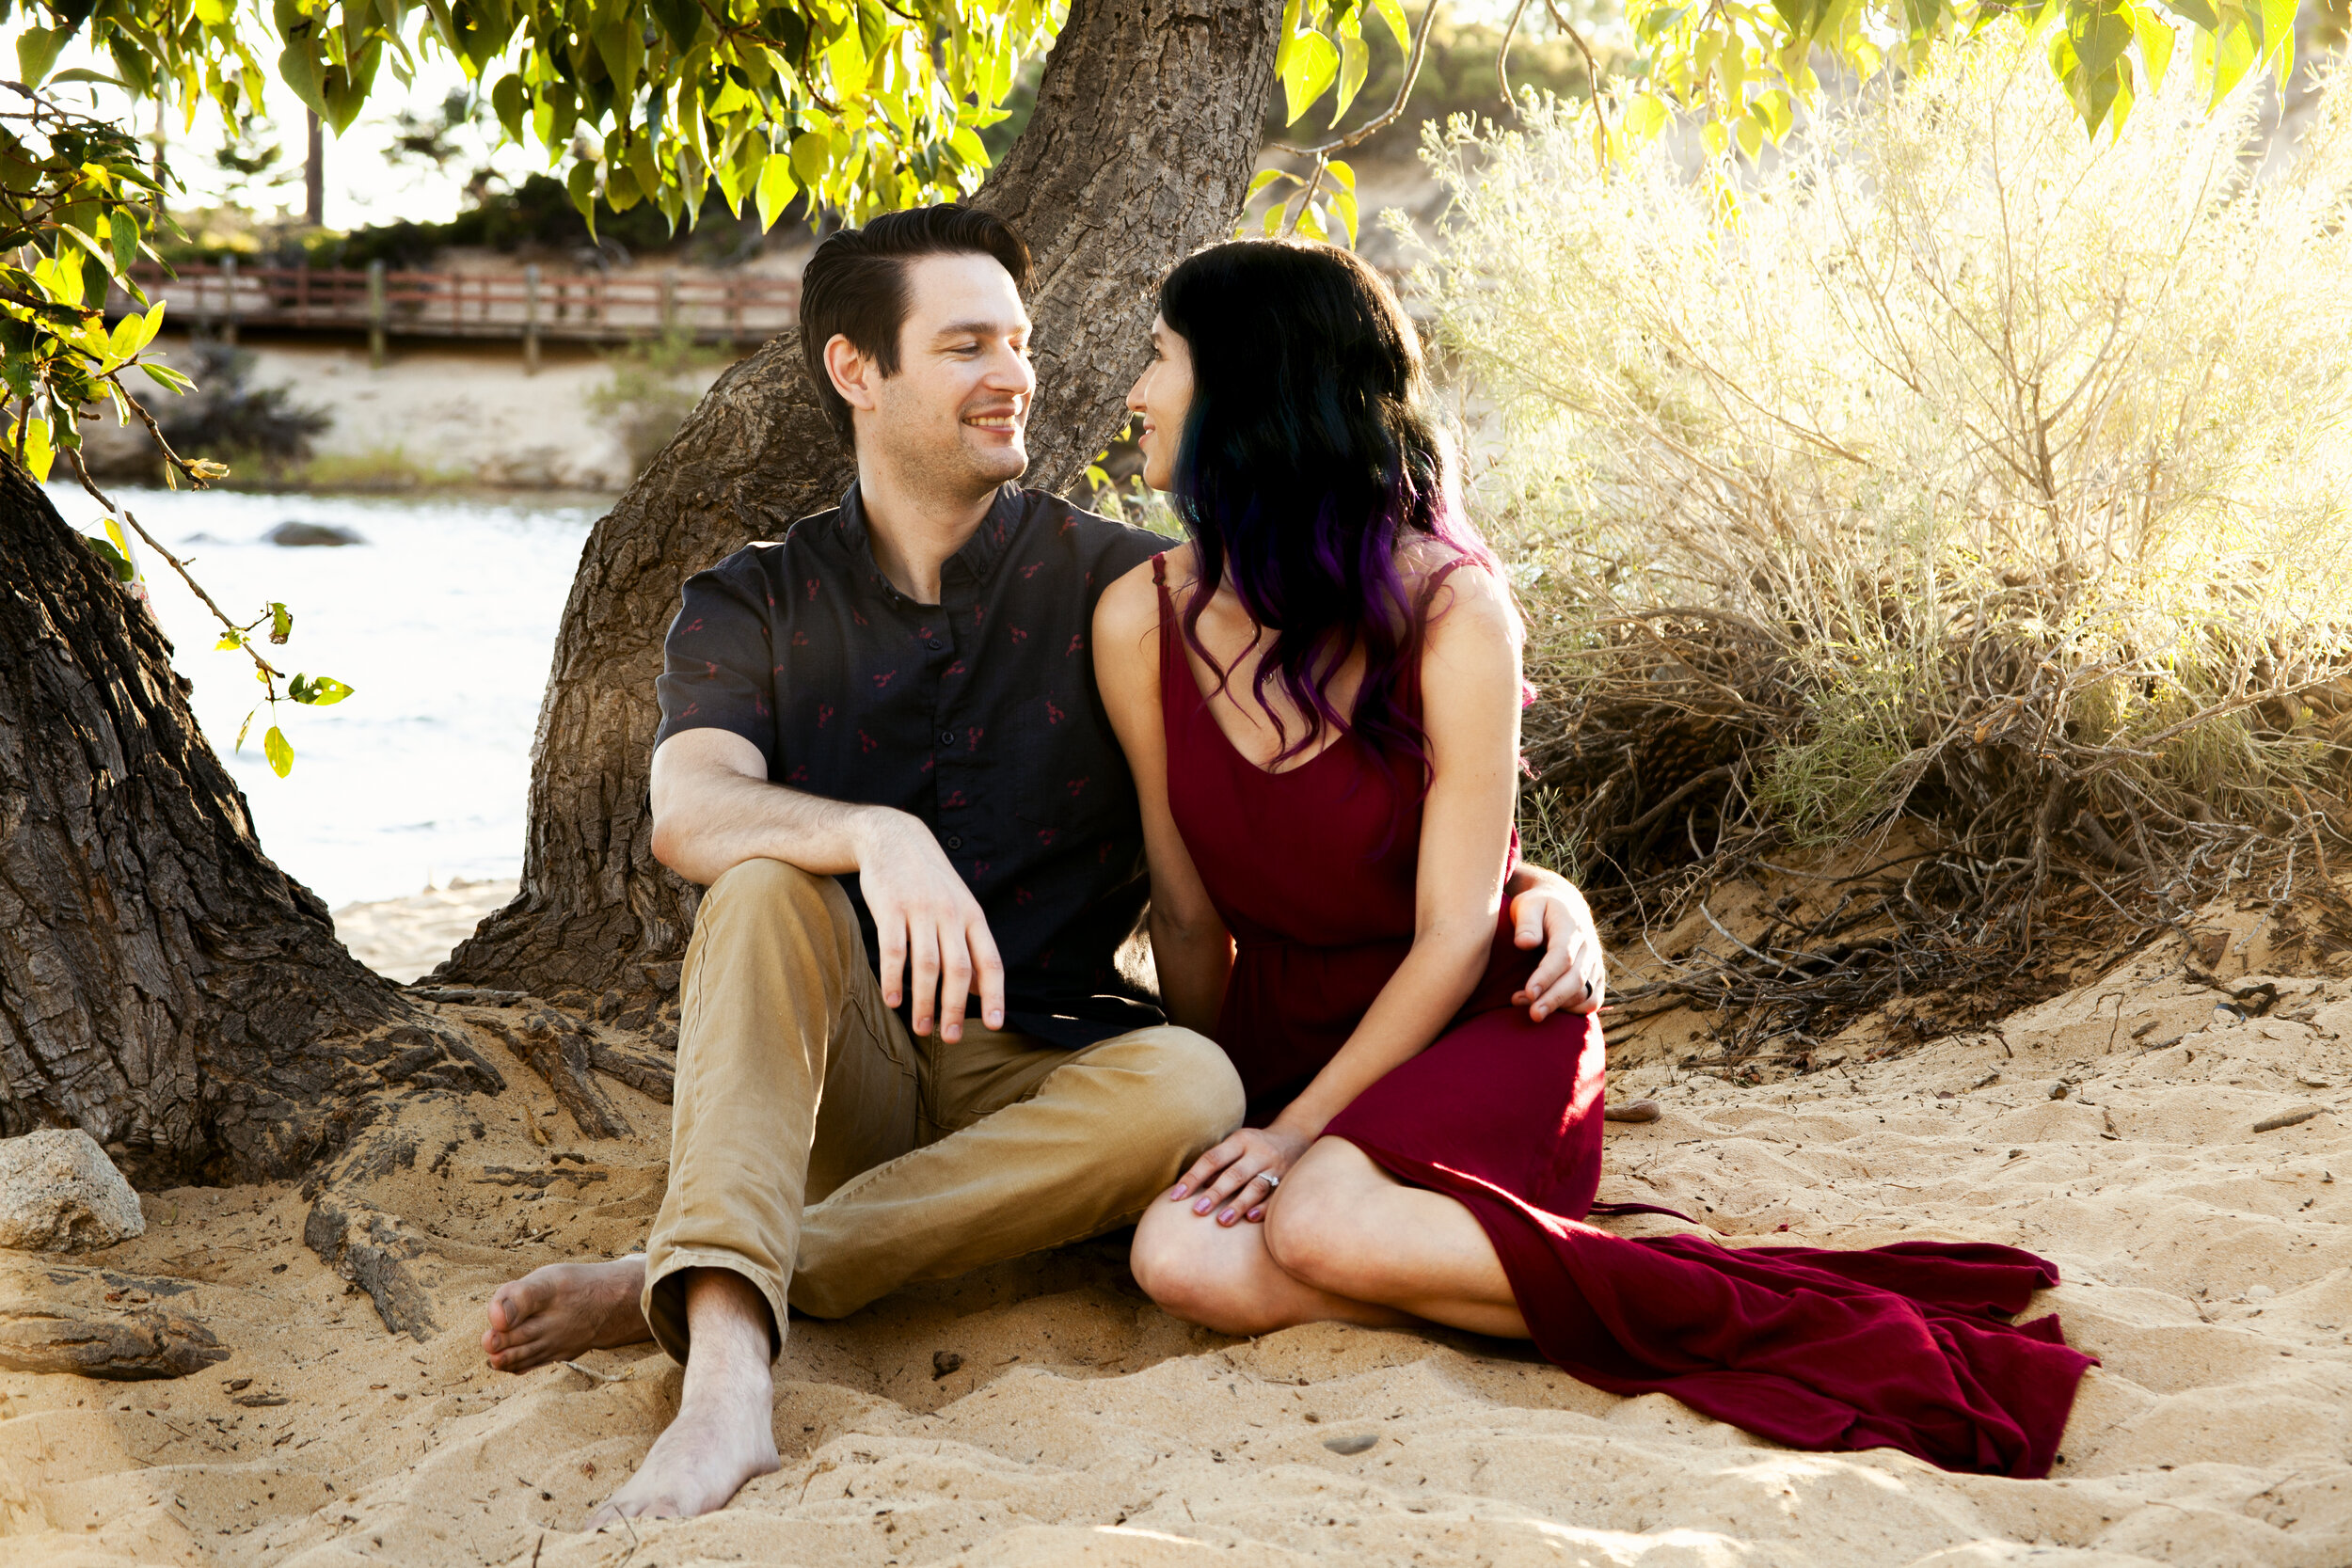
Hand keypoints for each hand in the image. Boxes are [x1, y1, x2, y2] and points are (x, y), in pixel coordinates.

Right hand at [853, 808, 1004, 1042]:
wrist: (894, 838)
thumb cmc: (930, 882)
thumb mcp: (959, 907)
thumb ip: (971, 947)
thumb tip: (981, 991)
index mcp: (973, 916)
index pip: (990, 962)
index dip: (995, 996)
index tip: (995, 1026)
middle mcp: (951, 914)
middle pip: (958, 970)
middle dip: (955, 1008)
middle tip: (950, 1039)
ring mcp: (921, 910)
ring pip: (927, 965)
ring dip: (924, 1001)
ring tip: (921, 1029)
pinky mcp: (891, 908)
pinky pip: (894, 950)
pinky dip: (894, 979)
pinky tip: (892, 1001)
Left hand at [1168, 1125, 1311, 1225]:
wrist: (1296, 1136)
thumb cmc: (1254, 1147)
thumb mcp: (1237, 1145)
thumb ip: (1218, 1163)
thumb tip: (1188, 1189)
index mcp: (1240, 1140)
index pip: (1212, 1159)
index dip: (1193, 1177)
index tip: (1176, 1197)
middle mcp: (1259, 1152)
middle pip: (1234, 1174)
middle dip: (1215, 1193)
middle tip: (1197, 1211)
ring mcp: (1276, 1167)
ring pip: (1256, 1186)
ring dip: (1238, 1204)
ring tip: (1222, 1221)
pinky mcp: (1289, 1181)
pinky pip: (1276, 1196)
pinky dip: (1264, 1208)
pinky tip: (1251, 1219)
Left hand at [1509, 880, 1605, 1019]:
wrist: (1564, 904)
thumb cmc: (1538, 907)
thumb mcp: (1527, 905)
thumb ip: (1526, 923)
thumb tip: (1524, 943)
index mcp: (1571, 927)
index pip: (1562, 956)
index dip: (1546, 977)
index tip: (1528, 993)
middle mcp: (1588, 946)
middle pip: (1576, 979)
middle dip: (1554, 999)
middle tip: (1533, 1015)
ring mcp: (1595, 962)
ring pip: (1586, 992)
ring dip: (1561, 1007)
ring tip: (1531, 1011)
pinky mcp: (1596, 975)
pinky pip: (1594, 999)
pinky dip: (1576, 1010)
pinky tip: (1553, 1011)